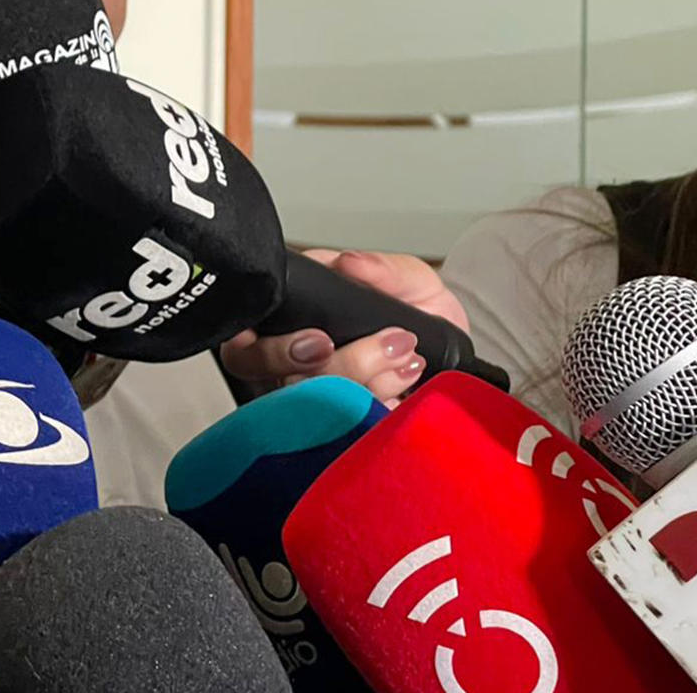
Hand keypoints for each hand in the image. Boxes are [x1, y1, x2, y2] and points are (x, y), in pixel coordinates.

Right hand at [219, 249, 470, 407]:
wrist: (450, 354)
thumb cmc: (415, 311)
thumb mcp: (408, 279)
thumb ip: (382, 269)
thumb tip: (350, 264)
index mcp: (289, 322)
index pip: (246, 347)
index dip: (271, 351)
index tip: (320, 343)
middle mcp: (292, 366)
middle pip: (281, 385)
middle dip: (342, 367)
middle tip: (386, 346)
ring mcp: (316, 400)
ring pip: (319, 410)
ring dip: (370, 382)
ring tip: (407, 357)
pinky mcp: (345, 428)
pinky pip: (350, 432)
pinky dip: (382, 404)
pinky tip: (405, 383)